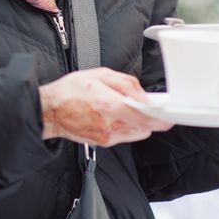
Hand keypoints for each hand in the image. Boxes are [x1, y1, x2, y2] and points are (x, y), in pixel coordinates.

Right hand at [39, 68, 172, 145]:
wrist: (49, 111)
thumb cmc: (70, 91)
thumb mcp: (98, 75)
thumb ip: (126, 83)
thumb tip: (143, 95)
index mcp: (109, 104)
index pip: (144, 117)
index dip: (160, 118)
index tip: (169, 116)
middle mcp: (110, 124)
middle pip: (144, 127)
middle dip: (148, 117)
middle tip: (143, 106)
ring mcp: (107, 136)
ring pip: (136, 133)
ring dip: (137, 122)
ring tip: (123, 109)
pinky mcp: (104, 143)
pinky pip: (125, 136)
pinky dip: (126, 127)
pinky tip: (114, 116)